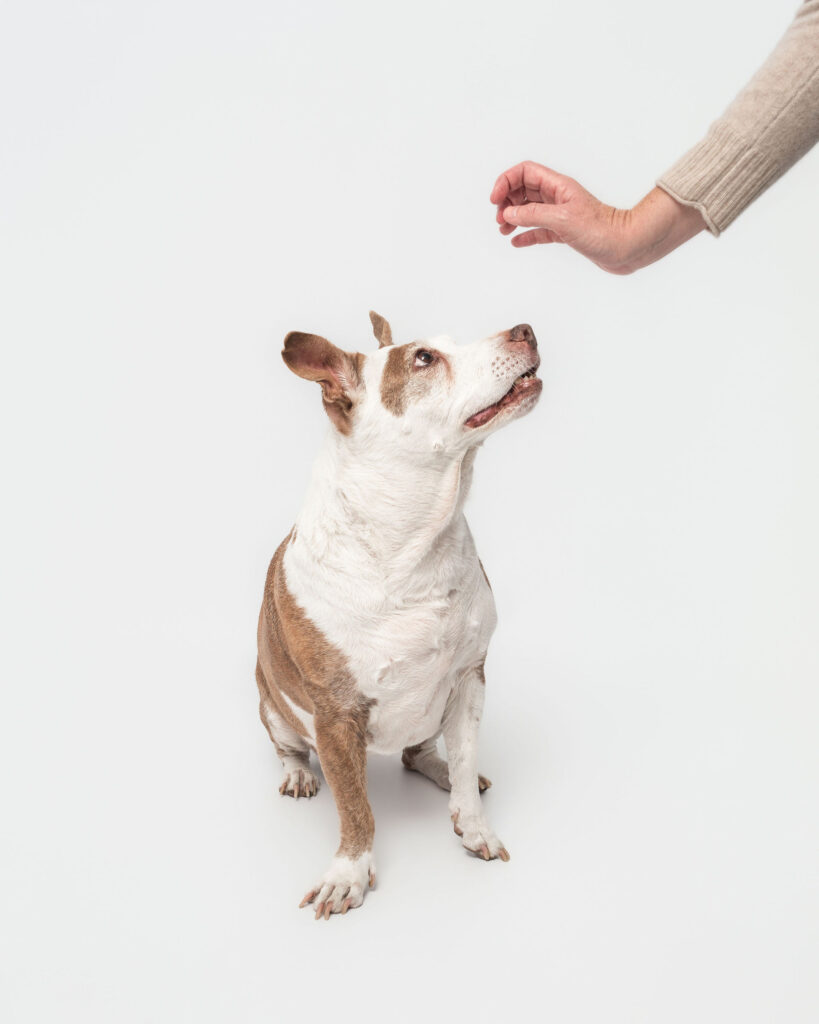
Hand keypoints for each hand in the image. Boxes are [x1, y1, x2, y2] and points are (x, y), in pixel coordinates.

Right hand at [490, 161, 706, 274]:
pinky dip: (525, 235)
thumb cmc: (602, 230)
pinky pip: (539, 230)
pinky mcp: (565, 233)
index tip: (495, 200)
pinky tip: (516, 242)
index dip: (506, 182)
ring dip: (513, 217)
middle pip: (524, 189)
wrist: (626, 247)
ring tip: (503, 230)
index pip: (525, 172)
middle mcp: (559, 197)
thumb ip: (533, 215)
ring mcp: (561, 215)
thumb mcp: (563, 220)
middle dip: (507, 201)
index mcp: (559, 186)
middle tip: (499, 218)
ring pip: (529, 210)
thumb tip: (509, 215)